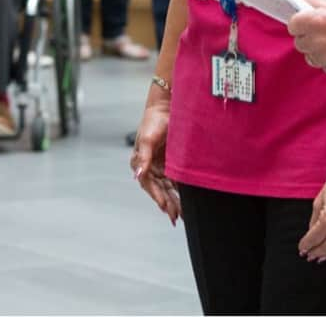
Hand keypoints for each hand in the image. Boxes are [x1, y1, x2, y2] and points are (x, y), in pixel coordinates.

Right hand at [130, 95, 180, 224]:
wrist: (167, 107)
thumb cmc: (153, 121)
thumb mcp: (147, 138)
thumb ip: (143, 157)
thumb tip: (137, 174)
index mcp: (140, 163)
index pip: (149, 185)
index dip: (157, 197)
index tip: (166, 208)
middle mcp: (151, 167)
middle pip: (160, 190)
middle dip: (168, 204)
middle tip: (176, 217)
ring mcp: (162, 166)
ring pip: (169, 188)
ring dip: (175, 202)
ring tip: (183, 216)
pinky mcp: (173, 163)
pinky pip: (177, 181)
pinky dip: (181, 191)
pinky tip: (188, 201)